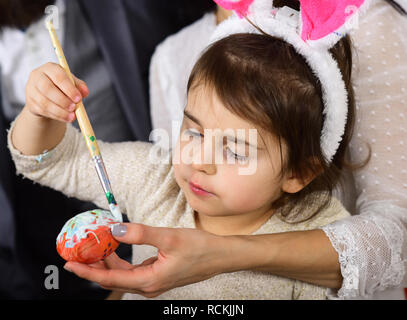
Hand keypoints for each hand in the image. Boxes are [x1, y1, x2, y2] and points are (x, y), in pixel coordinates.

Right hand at [25, 62, 88, 122]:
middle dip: (62, 100)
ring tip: (72, 116)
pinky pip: (43, 111)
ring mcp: (31, 90)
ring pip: (44, 102)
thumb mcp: (72, 83)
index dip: (69, 88)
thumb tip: (85, 92)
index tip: (78, 98)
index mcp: (50, 68)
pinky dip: (56, 116)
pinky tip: (65, 118)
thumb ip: (79, 86)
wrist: (47, 96)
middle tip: (74, 108)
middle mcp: (37, 76)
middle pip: (47, 88)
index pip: (58, 76)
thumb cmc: (62, 86)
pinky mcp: (30, 102)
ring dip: (60, 111)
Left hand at [63, 223, 244, 297]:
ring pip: (123, 275)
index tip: (70, 263)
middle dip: (93, 267)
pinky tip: (116, 250)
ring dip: (107, 263)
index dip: (88, 271)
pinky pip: (132, 271)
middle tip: (77, 252)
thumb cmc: (200, 248)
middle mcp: (149, 285)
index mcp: (150, 280)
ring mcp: (154, 281)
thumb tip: (115, 231)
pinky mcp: (158, 274)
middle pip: (113, 279)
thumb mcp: (169, 237)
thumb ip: (141, 234)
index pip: (111, 279)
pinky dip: (120, 262)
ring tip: (94, 247)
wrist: (221, 256)